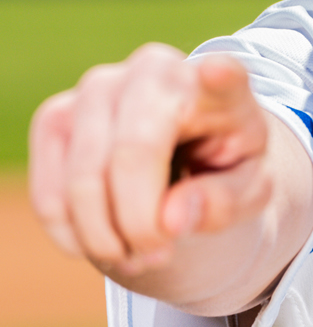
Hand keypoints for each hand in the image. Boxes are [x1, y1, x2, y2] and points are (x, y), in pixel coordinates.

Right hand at [29, 45, 280, 291]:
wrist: (182, 154)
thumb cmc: (223, 169)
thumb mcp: (248, 193)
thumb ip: (223, 204)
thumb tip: (170, 219)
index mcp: (220, 87)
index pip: (222, 77)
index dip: (219, 77)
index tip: (219, 74)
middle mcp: (154, 70)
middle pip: (132, 155)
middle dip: (141, 225)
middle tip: (159, 256)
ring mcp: (97, 88)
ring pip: (83, 180)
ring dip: (106, 239)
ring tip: (138, 254)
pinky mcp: (55, 116)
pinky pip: (50, 194)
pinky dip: (75, 235)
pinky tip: (106, 243)